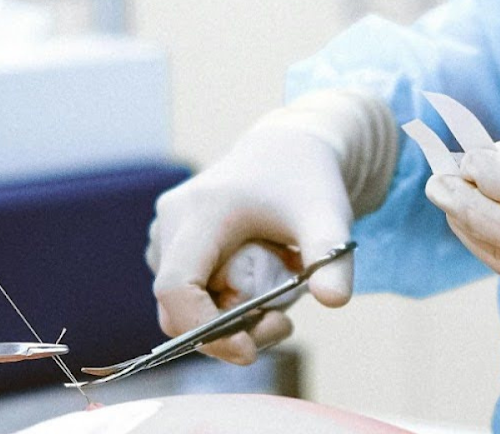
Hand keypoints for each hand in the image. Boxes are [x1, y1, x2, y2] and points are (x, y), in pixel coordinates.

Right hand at [146, 90, 393, 363]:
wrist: (291, 149)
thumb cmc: (308, 181)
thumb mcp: (328, 216)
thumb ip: (332, 259)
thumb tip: (333, 301)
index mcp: (199, 210)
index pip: (176, 288)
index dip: (204, 330)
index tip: (250, 350)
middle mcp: (171, 220)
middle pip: (175, 306)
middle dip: (225, 332)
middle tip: (282, 324)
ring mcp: (166, 231)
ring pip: (179, 304)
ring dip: (224, 321)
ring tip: (278, 301)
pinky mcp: (171, 241)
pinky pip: (184, 292)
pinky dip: (217, 306)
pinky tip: (258, 288)